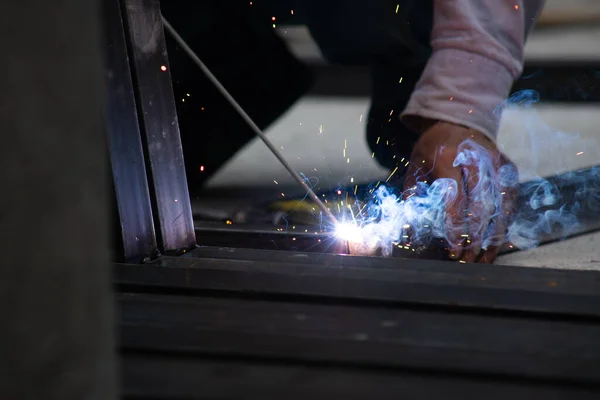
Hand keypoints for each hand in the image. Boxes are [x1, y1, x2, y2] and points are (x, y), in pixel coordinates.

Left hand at [403, 121, 517, 262]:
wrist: (456, 119)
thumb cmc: (431, 149)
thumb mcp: (415, 167)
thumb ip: (413, 197)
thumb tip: (408, 232)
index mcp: (448, 156)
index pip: (456, 197)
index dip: (455, 226)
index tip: (452, 249)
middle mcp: (477, 158)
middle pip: (481, 204)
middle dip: (474, 237)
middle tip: (466, 260)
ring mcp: (496, 162)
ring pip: (500, 205)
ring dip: (492, 236)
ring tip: (483, 259)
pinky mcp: (508, 167)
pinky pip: (510, 200)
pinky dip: (505, 223)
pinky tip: (496, 243)